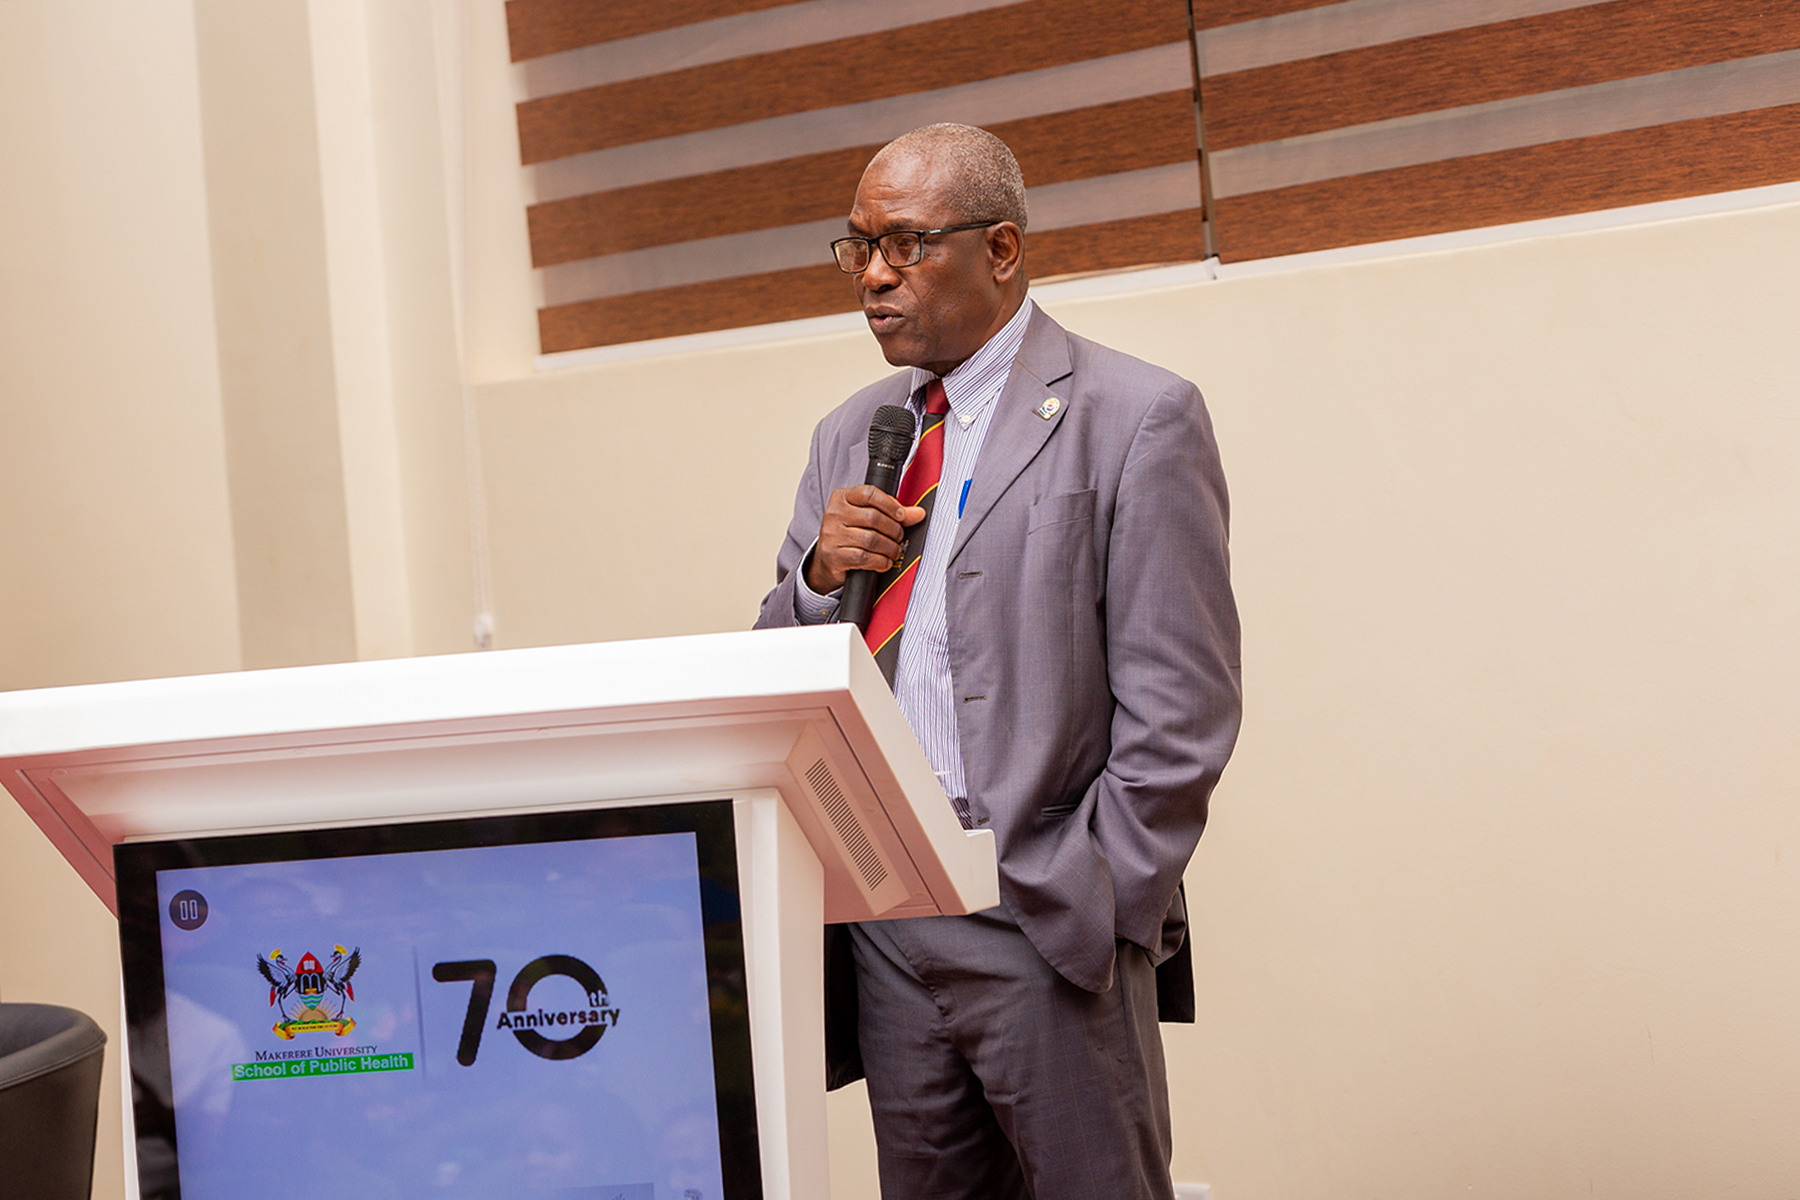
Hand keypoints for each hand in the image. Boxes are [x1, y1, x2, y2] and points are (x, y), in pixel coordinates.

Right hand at [806, 485, 926, 593]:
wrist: (828, 559)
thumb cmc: (850, 533)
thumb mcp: (866, 517)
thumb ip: (892, 513)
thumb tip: (918, 513)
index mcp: (841, 497)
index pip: (869, 493)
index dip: (890, 504)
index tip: (901, 516)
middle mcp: (834, 513)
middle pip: (873, 518)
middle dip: (893, 529)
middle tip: (899, 536)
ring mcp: (831, 535)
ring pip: (871, 539)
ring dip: (889, 547)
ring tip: (895, 551)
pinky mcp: (833, 555)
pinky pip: (863, 557)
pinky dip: (880, 561)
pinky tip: (884, 561)